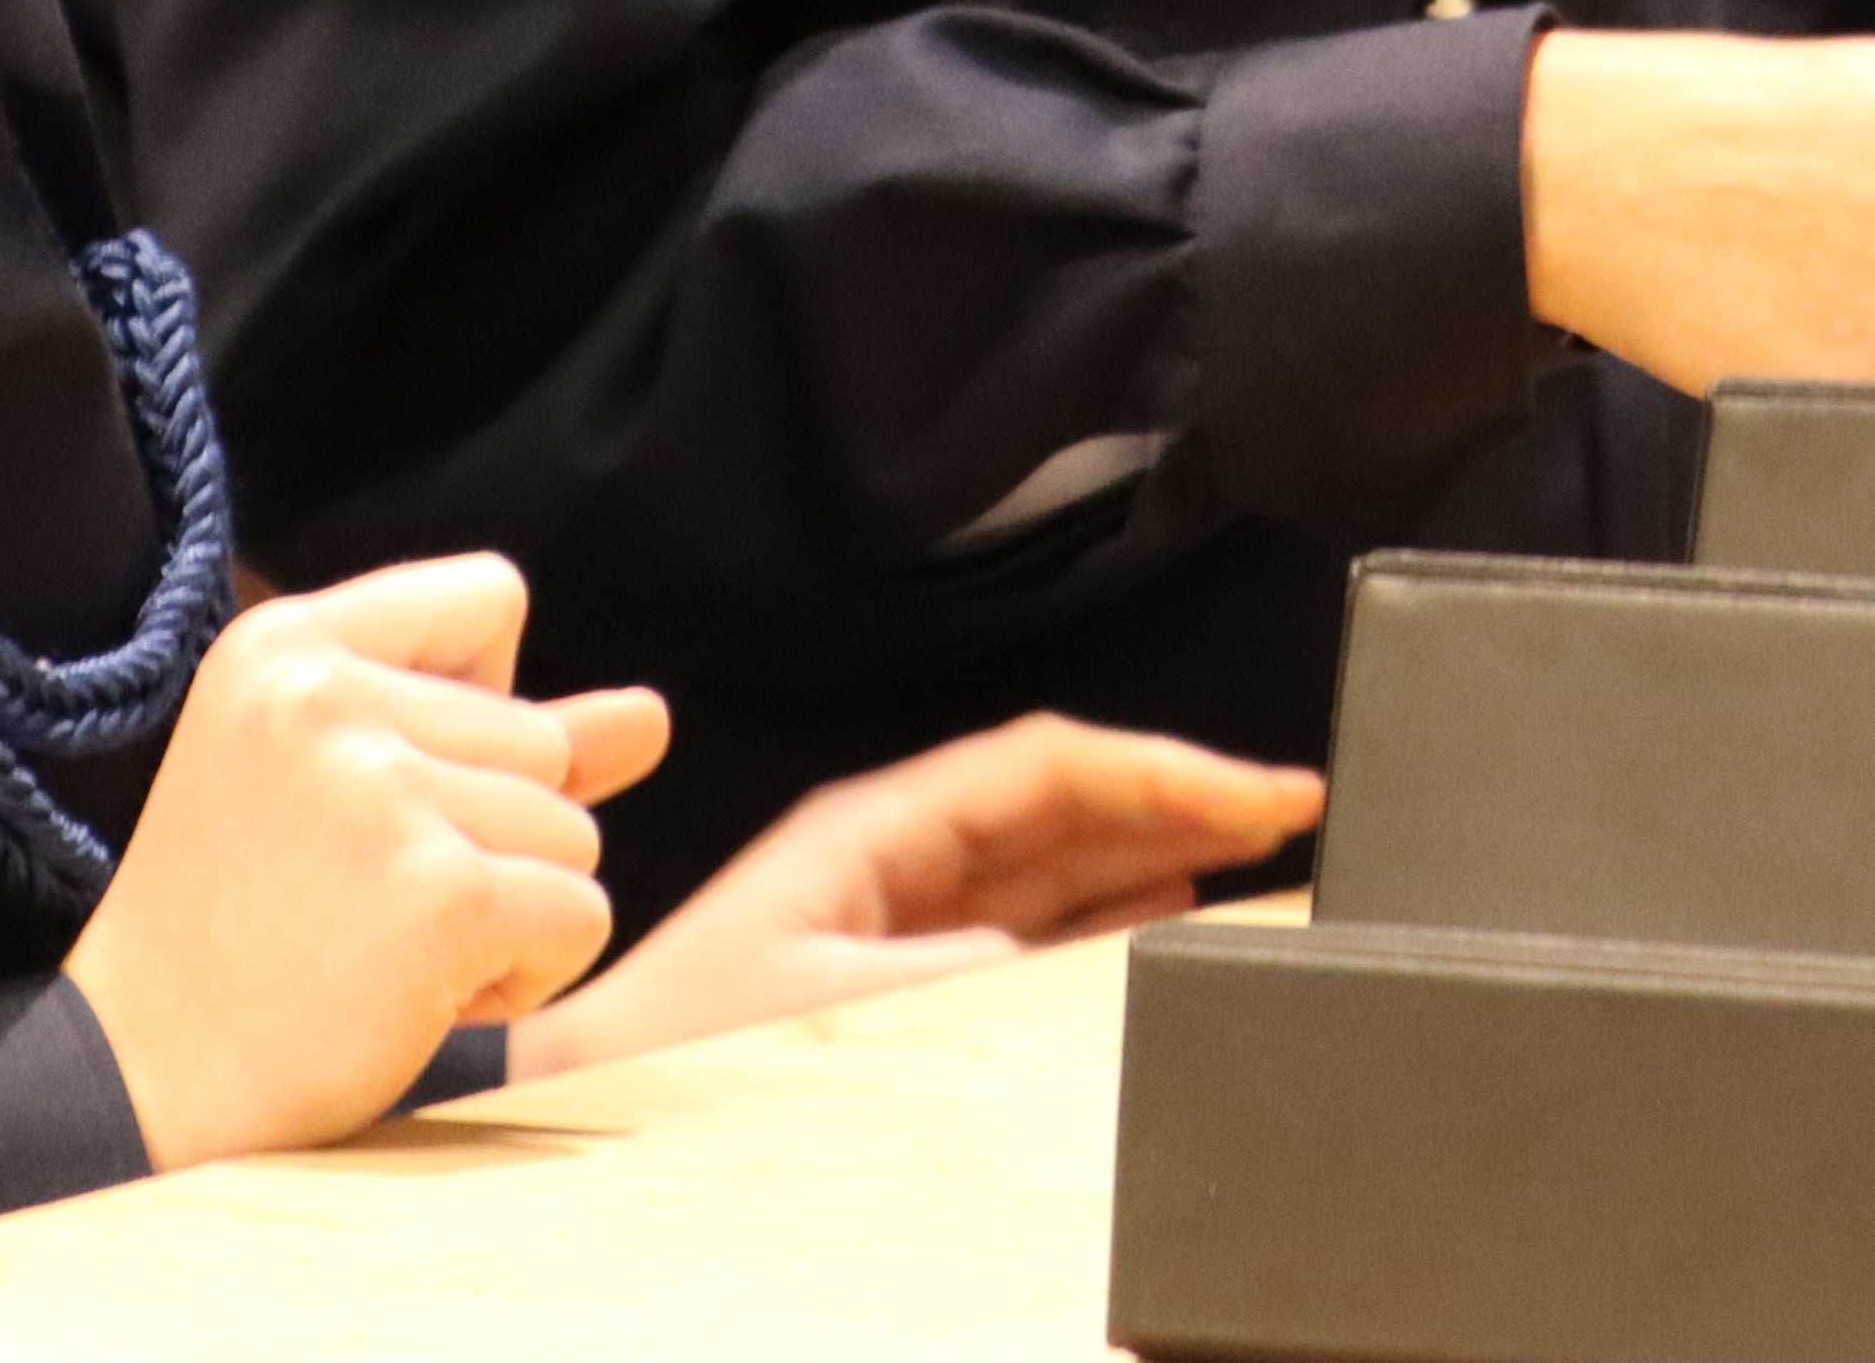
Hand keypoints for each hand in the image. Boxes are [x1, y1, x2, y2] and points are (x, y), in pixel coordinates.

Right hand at [63, 554, 672, 1166]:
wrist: (137, 1086)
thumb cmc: (245, 935)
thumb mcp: (349, 792)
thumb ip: (500, 737)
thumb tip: (655, 717)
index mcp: (283, 643)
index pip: (491, 594)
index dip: (484, 703)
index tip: (389, 788)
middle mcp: (327, 695)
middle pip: (543, 740)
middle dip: (491, 838)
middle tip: (357, 902)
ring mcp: (383, 792)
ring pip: (575, 829)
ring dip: (509, 913)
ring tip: (376, 948)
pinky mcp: (441, 893)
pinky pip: (581, 914)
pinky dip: (527, 976)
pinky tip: (417, 997)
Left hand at [501, 716, 1325, 1084]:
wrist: (584, 1107)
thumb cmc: (671, 1050)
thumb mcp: (833, 1000)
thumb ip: (963, 967)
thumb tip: (1080, 947)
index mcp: (875, 829)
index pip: (1051, 766)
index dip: (1165, 769)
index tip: (1259, 786)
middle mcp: (895, 856)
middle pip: (1067, 801)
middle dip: (1180, 793)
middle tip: (1290, 798)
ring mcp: (901, 912)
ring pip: (1059, 858)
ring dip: (1158, 844)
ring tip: (1253, 840)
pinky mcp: (901, 970)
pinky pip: (1031, 920)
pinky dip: (1110, 902)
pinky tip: (1164, 897)